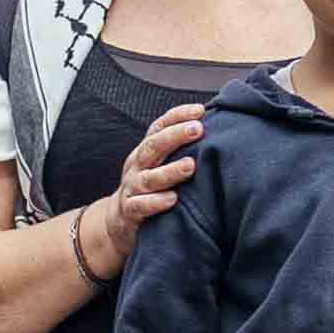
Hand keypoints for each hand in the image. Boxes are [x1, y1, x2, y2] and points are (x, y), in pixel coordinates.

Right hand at [80, 103, 206, 270]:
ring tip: (190, 165)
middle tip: (198, 129)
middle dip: (175, 136)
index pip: (159, 127)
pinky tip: (172, 199)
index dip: (177, 116)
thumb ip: (180, 150)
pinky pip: (140, 206)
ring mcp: (132, 188)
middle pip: (153, 147)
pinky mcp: (130, 212)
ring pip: (148, 178)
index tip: (200, 111)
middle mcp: (137, 166)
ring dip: (169, 171)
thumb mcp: (160, 165)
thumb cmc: (151, 189)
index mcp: (146, 151)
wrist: (119, 222)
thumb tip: (214, 128)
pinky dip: (155, 202)